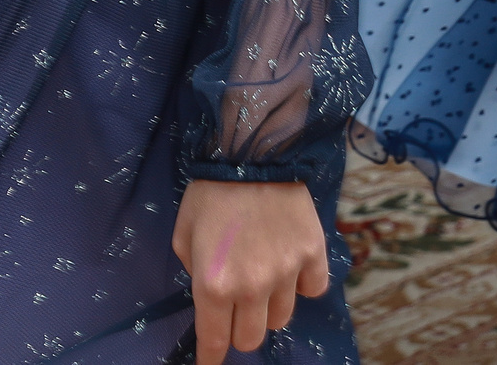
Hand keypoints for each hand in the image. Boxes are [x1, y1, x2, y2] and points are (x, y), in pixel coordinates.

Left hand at [172, 179, 331, 364]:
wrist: (254, 152)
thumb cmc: (211, 194)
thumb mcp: (184, 236)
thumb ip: (194, 273)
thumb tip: (212, 295)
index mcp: (213, 284)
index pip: (215, 342)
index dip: (211, 357)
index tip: (211, 360)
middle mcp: (251, 286)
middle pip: (251, 338)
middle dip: (239, 330)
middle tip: (236, 310)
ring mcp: (286, 271)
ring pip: (281, 318)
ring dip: (269, 307)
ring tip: (264, 280)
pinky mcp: (313, 253)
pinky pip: (312, 290)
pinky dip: (302, 285)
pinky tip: (291, 267)